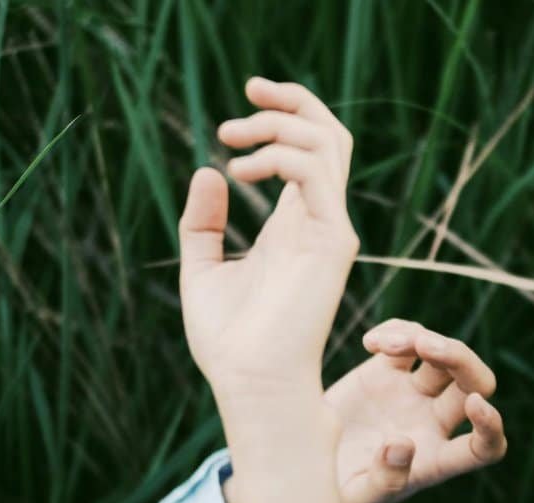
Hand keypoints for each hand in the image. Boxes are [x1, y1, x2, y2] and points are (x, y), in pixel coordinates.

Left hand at [178, 78, 363, 502]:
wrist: (249, 383)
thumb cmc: (229, 342)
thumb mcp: (202, 269)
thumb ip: (205, 223)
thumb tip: (207, 171)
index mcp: (294, 225)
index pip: (309, 152)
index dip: (286, 112)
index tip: (247, 94)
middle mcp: (319, 221)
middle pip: (330, 136)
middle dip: (291, 100)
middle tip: (246, 90)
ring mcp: (330, 229)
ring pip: (328, 143)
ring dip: (278, 124)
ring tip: (231, 139)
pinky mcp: (331, 241)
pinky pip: (315, 172)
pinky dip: (279, 155)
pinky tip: (240, 173)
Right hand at [326, 319, 508, 502]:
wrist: (302, 461)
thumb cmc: (332, 493)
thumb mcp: (355, 499)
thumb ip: (383, 482)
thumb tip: (404, 444)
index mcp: (435, 460)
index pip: (486, 447)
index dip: (491, 426)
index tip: (475, 405)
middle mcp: (432, 423)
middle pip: (476, 385)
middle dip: (461, 360)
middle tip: (426, 348)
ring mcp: (413, 393)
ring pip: (445, 355)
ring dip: (425, 339)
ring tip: (384, 345)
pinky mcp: (387, 371)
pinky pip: (410, 338)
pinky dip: (398, 331)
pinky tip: (370, 343)